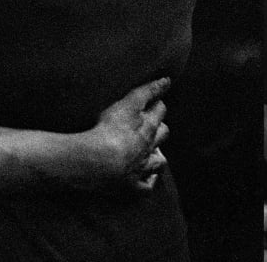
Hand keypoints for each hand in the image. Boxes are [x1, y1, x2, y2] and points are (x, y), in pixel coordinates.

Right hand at [80, 77, 170, 193]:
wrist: (98, 161)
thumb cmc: (110, 129)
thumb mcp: (128, 103)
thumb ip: (147, 91)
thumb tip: (168, 80)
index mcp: (148, 127)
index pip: (159, 110)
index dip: (157, 104)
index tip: (156, 100)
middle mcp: (149, 147)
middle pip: (162, 135)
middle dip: (160, 129)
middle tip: (153, 125)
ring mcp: (141, 168)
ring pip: (158, 162)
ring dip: (157, 156)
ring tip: (153, 152)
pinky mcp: (131, 186)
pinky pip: (145, 187)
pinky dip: (148, 182)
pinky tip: (148, 179)